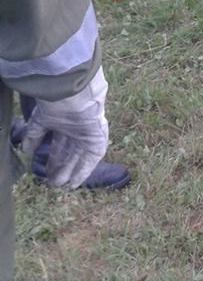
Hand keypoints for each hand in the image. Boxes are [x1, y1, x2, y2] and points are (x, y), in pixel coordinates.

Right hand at [22, 68, 108, 187]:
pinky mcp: (98, 140)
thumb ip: (34, 134)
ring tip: (61, 185)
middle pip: (70, 153)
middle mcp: (78, 130)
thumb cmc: (57, 104)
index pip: (59, 145)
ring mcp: (88, 135)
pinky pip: (92, 158)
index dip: (53, 159)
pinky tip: (75, 182)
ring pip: (80, 157)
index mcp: (66, 123)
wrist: (74, 96)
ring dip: (71, 170)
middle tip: (52, 182)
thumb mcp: (41, 120)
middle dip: (61, 167)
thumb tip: (25, 148)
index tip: (46, 171)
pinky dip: (83, 170)